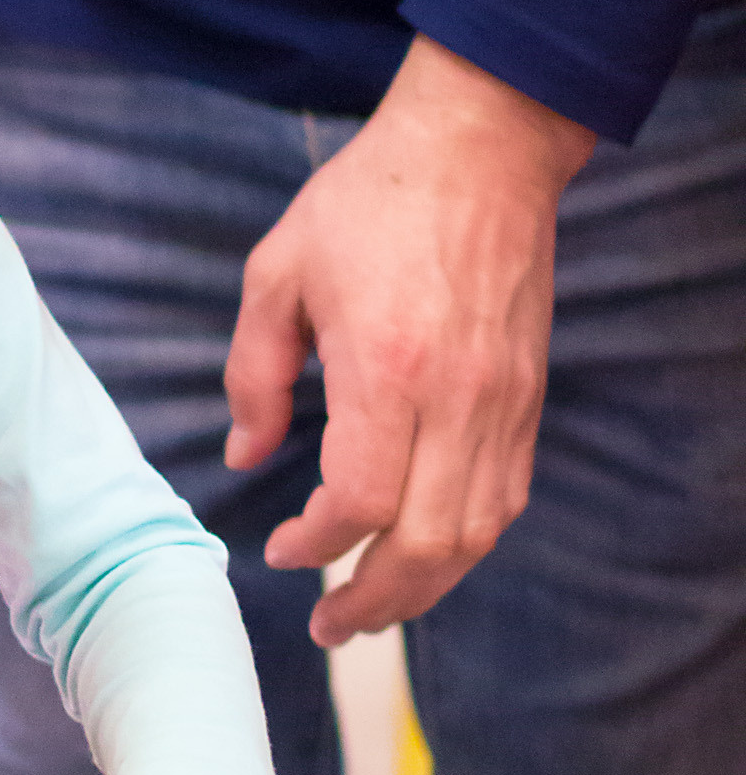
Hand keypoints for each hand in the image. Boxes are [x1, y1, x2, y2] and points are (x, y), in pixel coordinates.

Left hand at [223, 35, 592, 645]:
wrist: (479, 147)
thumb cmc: (368, 202)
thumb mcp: (277, 273)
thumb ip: (253, 373)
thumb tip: (245, 457)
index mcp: (387, 367)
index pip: (360, 501)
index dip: (317, 546)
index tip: (281, 550)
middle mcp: (457, 396)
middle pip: (427, 545)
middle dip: (374, 603)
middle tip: (328, 626)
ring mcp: (504, 399)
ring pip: (477, 534)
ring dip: (424, 588)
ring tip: (372, 608)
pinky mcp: (529, 395)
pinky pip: (506, 496)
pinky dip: (464, 541)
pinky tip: (422, 551)